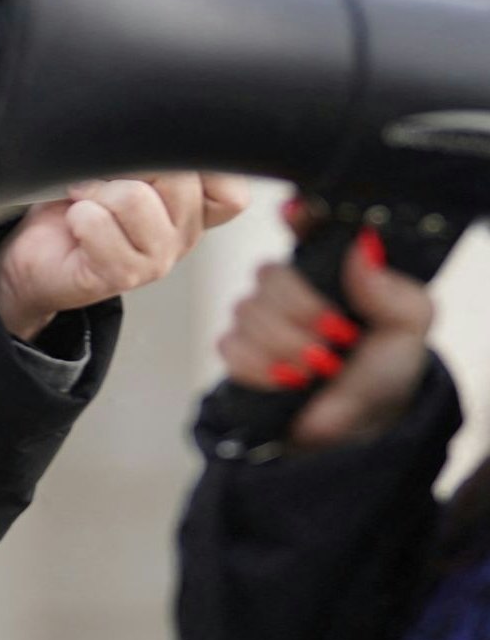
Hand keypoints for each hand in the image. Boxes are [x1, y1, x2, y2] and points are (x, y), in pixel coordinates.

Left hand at [0, 172, 250, 339]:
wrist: (38, 255)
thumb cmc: (79, 204)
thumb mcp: (120, 166)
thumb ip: (149, 153)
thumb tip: (149, 122)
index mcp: (194, 206)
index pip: (231, 190)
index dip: (199, 164)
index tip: (153, 155)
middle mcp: (185, 234)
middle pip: (178, 179)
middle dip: (127, 166)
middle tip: (101, 177)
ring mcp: (158, 259)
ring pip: (135, 199)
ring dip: (95, 191)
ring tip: (84, 200)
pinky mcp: (122, 275)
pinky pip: (98, 224)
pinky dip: (77, 214)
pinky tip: (75, 222)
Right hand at [216, 208, 435, 449]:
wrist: (359, 425)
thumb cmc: (385, 369)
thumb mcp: (408, 328)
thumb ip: (391, 291)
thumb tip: (362, 249)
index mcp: (332, 267)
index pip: (307, 222)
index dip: (298, 215)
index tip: (297, 215)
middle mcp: (292, 284)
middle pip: (269, 275)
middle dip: (301, 311)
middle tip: (336, 339)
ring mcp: (260, 316)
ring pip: (247, 312)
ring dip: (287, 345)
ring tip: (319, 368)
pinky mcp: (239, 350)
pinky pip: (230, 345)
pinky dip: (262, 365)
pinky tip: (289, 379)